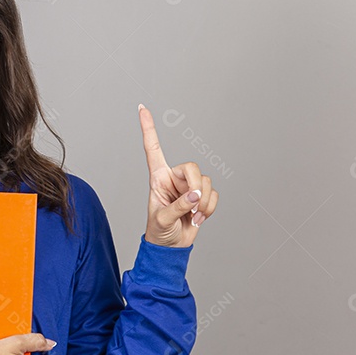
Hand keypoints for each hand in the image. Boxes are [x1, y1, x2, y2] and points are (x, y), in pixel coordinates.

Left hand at [138, 104, 218, 247]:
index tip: (141, 107)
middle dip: (195, 187)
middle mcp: (173, 178)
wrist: (171, 247)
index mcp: (157, 178)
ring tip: (193, 216)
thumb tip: (195, 195)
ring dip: (203, 203)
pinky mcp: (202, 196)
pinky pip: (214, 194)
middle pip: (192, 167)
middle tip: (193, 205)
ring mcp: (189, 187)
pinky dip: (209, 208)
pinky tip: (199, 218)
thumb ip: (178, 206)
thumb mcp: (162, 220)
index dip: (148, 128)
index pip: (153, 148)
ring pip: (206, 182)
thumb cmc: (159, 232)